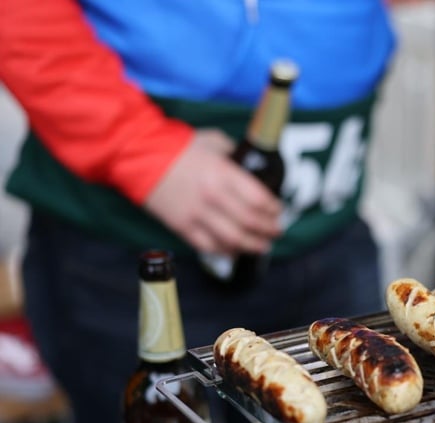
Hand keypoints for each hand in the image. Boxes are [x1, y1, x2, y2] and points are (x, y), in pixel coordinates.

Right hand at [143, 129, 281, 254]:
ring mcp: (197, 214)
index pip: (259, 199)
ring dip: (252, 245)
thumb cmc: (178, 147)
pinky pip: (209, 246)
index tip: (278, 211)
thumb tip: (251, 166)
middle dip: (269, 230)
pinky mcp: (182, 226)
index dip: (273, 209)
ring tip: (263, 246)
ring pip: (233, 239)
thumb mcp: (213, 142)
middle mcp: (213, 196)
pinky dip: (225, 251)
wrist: (139, 155)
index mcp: (223, 174)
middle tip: (277, 231)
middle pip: (250, 222)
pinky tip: (235, 251)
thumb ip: (234, 154)